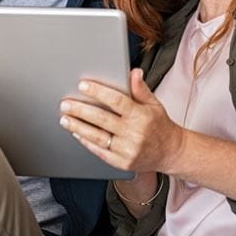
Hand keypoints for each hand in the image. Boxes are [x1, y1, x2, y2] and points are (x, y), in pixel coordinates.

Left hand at [59, 69, 184, 173]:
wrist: (170, 152)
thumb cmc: (160, 125)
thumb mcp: (154, 104)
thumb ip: (141, 89)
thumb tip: (134, 72)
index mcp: (142, 116)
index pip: (117, 101)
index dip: (98, 92)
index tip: (83, 86)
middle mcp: (134, 134)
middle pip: (102, 119)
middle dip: (81, 110)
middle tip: (66, 104)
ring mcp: (127, 150)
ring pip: (97, 137)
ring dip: (78, 127)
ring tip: (65, 118)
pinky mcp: (122, 163)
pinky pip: (100, 151)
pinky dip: (86, 142)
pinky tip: (76, 133)